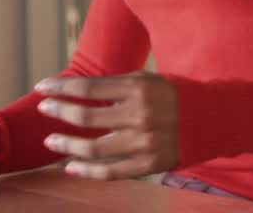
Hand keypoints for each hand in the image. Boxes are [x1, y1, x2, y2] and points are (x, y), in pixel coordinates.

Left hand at [35, 71, 179, 180]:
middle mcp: (140, 116)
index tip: (42, 87)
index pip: (88, 88)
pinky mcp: (149, 164)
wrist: (210, 119)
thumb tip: (73, 91)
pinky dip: (87, 172)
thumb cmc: (171, 94)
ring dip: (67, 145)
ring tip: (49, 140)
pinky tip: (69, 167)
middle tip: (43, 108)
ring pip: (94, 149)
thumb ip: (113, 86)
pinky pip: (111, 172)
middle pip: (87, 118)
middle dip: (59, 112)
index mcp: (138, 89)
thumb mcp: (145, 79)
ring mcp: (144, 143)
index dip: (61, 88)